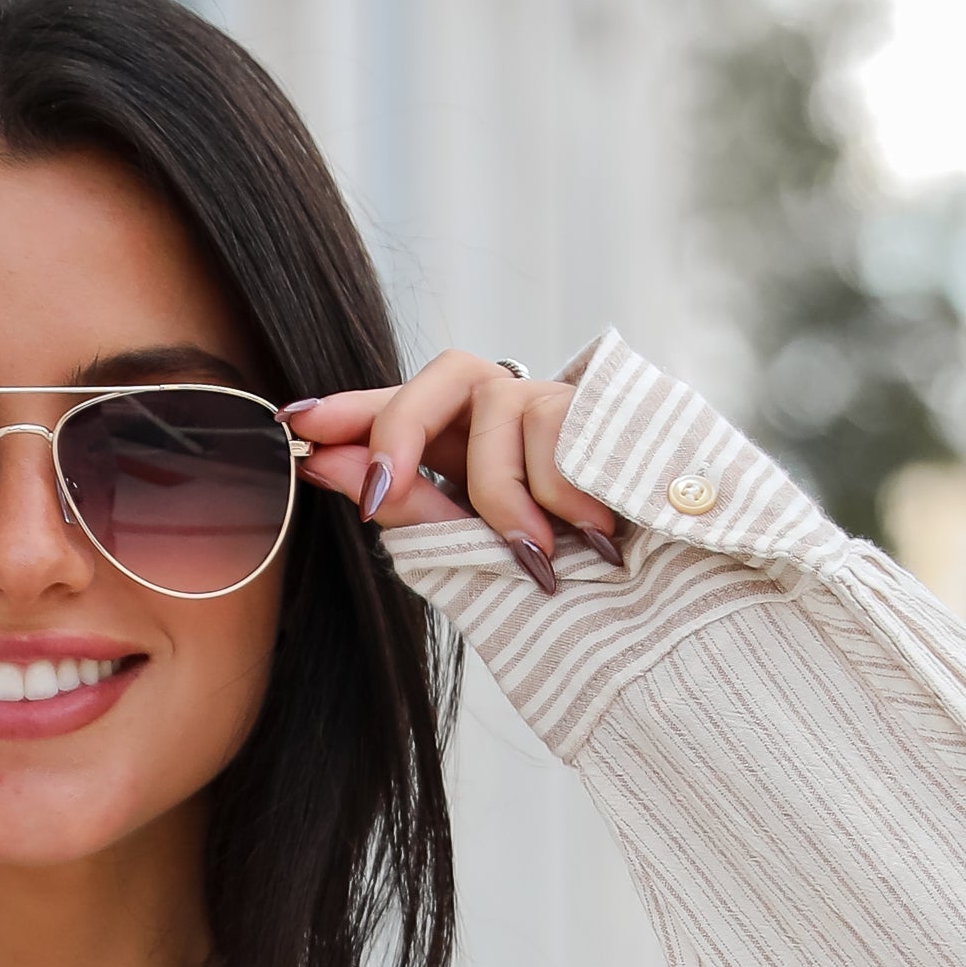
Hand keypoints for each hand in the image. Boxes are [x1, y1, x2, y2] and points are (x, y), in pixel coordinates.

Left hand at [286, 353, 622, 592]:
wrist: (672, 591)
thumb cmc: (571, 573)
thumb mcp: (475, 544)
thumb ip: (409, 502)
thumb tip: (327, 465)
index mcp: (472, 443)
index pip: (402, 405)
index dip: (350, 407)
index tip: (293, 420)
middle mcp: (514, 411)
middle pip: (444, 374)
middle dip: (400, 430)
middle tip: (376, 494)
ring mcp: (561, 404)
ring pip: (496, 418)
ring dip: (504, 501)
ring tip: (541, 555)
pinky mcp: (606, 409)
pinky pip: (553, 443)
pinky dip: (562, 502)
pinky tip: (597, 534)